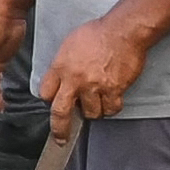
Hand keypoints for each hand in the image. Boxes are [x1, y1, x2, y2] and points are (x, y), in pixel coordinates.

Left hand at [35, 4, 161, 135]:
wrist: (123, 31)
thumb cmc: (99, 32)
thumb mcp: (70, 43)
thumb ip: (63, 63)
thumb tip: (61, 77)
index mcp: (61, 67)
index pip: (46, 93)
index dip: (50, 100)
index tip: (54, 103)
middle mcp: (75, 80)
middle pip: (60, 112)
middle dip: (60, 129)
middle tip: (61, 138)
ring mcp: (94, 87)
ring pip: (91, 113)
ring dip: (94, 110)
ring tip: (98, 99)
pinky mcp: (113, 90)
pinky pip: (111, 109)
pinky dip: (112, 107)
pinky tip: (112, 99)